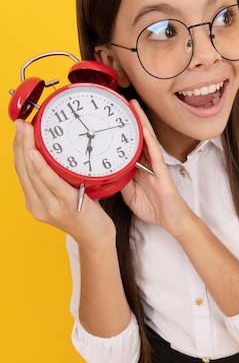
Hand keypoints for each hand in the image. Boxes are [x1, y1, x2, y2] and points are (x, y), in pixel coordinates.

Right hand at [13, 120, 114, 245]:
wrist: (97, 239)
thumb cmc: (84, 216)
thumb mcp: (65, 196)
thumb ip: (56, 180)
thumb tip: (55, 153)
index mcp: (34, 202)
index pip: (21, 170)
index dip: (17, 148)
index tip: (20, 129)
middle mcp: (38, 205)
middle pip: (23, 169)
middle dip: (20, 143)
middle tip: (21, 123)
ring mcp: (50, 206)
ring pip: (32, 173)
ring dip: (27, 148)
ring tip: (27, 130)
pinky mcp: (66, 205)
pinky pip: (51, 182)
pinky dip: (41, 167)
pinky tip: (35, 153)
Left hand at [121, 102, 194, 236]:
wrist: (172, 221)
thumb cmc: (155, 209)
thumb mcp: (130, 196)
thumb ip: (122, 183)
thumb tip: (111, 172)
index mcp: (139, 168)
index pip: (129, 145)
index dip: (122, 131)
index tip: (112, 118)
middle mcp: (148, 164)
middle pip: (139, 137)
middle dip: (132, 119)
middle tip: (123, 102)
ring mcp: (156, 166)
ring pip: (148, 140)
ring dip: (141, 123)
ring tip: (134, 106)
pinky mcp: (163, 173)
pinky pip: (156, 154)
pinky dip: (150, 141)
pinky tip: (145, 129)